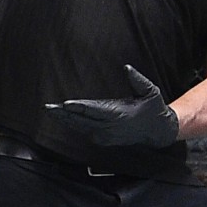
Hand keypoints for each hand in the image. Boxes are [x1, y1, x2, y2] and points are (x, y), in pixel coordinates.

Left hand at [44, 64, 178, 146]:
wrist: (158, 131)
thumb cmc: (153, 107)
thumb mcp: (150, 91)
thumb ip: (137, 80)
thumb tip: (126, 68)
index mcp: (119, 114)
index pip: (94, 111)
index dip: (79, 108)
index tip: (65, 104)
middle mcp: (110, 127)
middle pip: (82, 121)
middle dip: (63, 114)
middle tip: (47, 107)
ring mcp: (106, 135)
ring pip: (80, 128)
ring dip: (64, 120)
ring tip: (49, 111)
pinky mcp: (103, 138)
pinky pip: (83, 131)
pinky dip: (71, 125)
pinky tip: (61, 117)